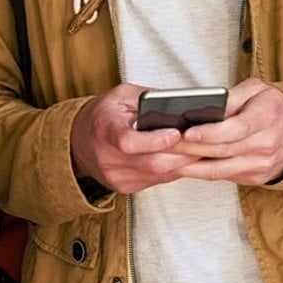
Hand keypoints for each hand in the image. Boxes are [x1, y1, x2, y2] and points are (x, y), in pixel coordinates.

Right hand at [69, 83, 196, 195]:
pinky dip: (173, 170)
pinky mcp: (125, 187)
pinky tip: (186, 159)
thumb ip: (147, 98)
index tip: (176, 132)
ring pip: (157, 175)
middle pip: (150, 163)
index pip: (128, 142)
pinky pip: (156, 181)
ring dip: (182, 163)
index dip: (155, 140)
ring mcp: (116, 177)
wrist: (78, 141)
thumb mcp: (121, 96)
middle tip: (205, 142)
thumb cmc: (103, 114)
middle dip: (182, 153)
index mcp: (104, 130)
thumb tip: (179, 105)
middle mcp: (107, 158)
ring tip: (201, 149)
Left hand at [170, 79, 282, 185]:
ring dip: (189, 166)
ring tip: (164, 158)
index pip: (235, 129)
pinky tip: (181, 165)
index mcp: (267, 118)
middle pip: (222, 151)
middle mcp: (265, 145)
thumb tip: (203, 106)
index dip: (210, 132)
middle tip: (163, 143)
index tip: (187, 131)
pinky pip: (222, 176)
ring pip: (218, 170)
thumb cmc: (272, 107)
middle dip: (189, 148)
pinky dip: (199, 172)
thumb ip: (231, 97)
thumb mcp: (256, 90)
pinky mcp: (254, 178)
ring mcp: (260, 165)